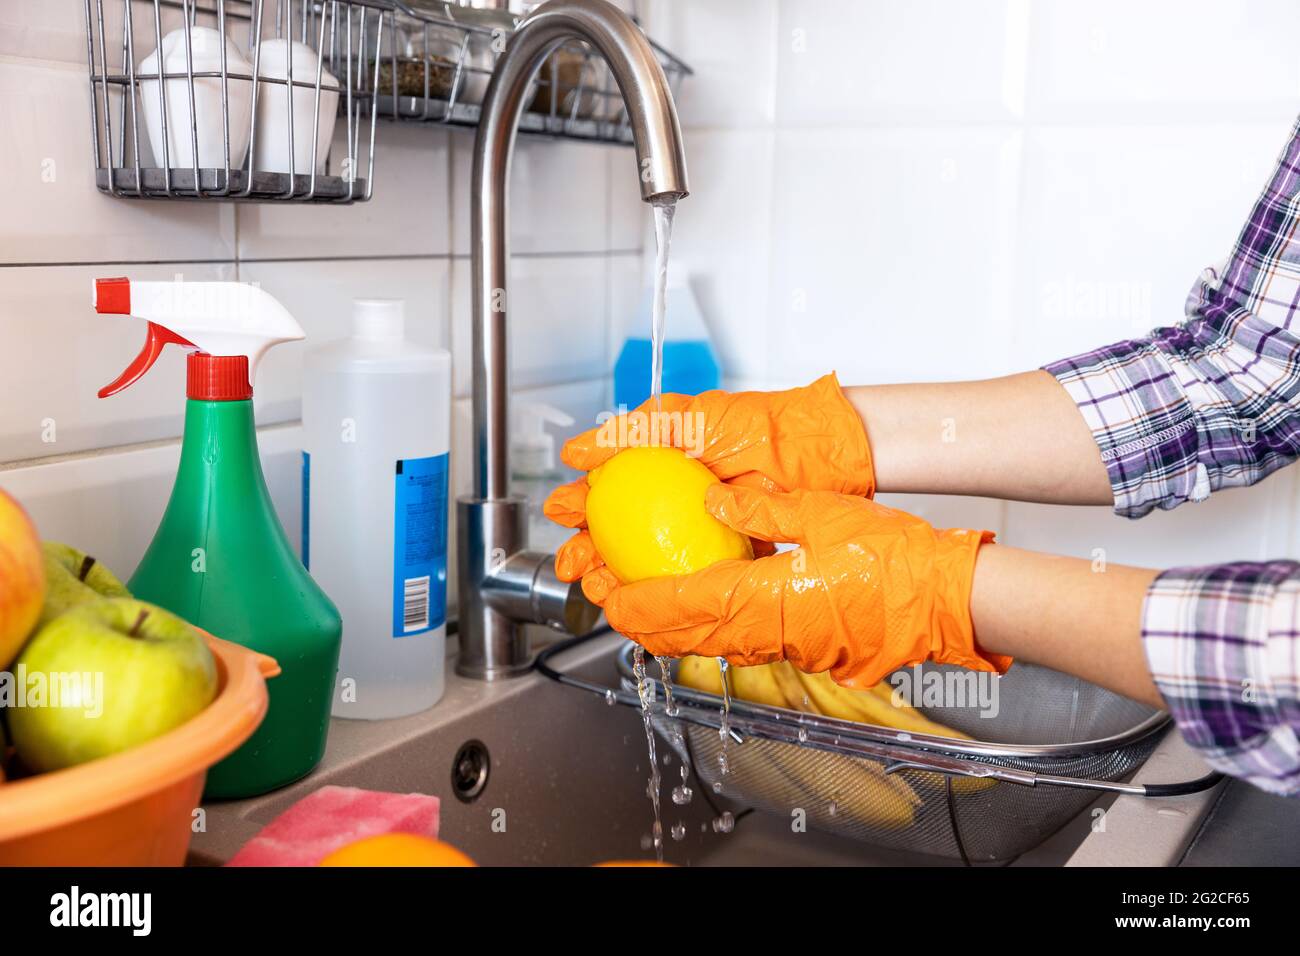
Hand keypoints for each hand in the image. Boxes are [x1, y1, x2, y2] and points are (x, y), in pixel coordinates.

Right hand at [544, 373, 873, 583]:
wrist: (815, 452)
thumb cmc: (755, 425)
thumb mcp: (686, 417)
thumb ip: (632, 431)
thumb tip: (576, 453)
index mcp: (658, 468)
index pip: (607, 491)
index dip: (578, 506)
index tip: (560, 516)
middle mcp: (672, 503)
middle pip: (617, 535)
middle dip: (587, 554)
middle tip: (573, 565)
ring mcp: (696, 533)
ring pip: (644, 563)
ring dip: (616, 578)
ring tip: (598, 588)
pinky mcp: (723, 558)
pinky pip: (685, 579)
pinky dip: (662, 594)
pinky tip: (644, 601)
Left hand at [579, 484, 1011, 686]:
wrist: (947, 600)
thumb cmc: (896, 559)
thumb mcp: (822, 515)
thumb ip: (760, 513)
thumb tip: (712, 508)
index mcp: (765, 599)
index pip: (680, 607)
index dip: (635, 604)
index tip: (605, 596)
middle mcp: (769, 633)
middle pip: (686, 636)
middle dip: (641, 621)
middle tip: (610, 598)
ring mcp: (788, 646)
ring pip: (711, 642)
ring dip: (671, 626)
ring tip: (644, 603)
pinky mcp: (806, 647)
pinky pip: (742, 641)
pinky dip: (709, 626)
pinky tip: (704, 604)